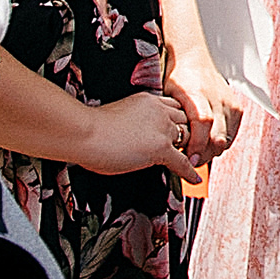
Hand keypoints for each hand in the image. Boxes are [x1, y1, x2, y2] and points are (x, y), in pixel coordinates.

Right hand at [76, 90, 203, 184]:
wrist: (85, 133)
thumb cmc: (90, 128)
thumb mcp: (118, 115)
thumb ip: (134, 120)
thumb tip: (134, 135)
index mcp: (150, 101)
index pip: (174, 107)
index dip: (178, 120)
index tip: (179, 128)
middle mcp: (160, 111)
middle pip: (185, 121)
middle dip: (188, 133)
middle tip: (189, 147)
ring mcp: (162, 129)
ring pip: (187, 138)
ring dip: (190, 150)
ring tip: (194, 159)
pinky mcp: (161, 148)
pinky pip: (182, 161)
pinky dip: (189, 171)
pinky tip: (194, 178)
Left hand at [164, 51, 244, 170]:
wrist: (194, 60)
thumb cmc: (177, 80)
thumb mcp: (168, 98)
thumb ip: (172, 121)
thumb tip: (170, 148)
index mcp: (197, 93)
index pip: (203, 123)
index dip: (196, 145)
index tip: (188, 159)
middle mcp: (218, 98)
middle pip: (217, 136)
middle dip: (203, 155)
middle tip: (189, 160)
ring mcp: (230, 103)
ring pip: (225, 139)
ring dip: (211, 151)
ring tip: (197, 151)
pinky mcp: (238, 108)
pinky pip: (231, 134)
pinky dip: (220, 143)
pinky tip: (207, 142)